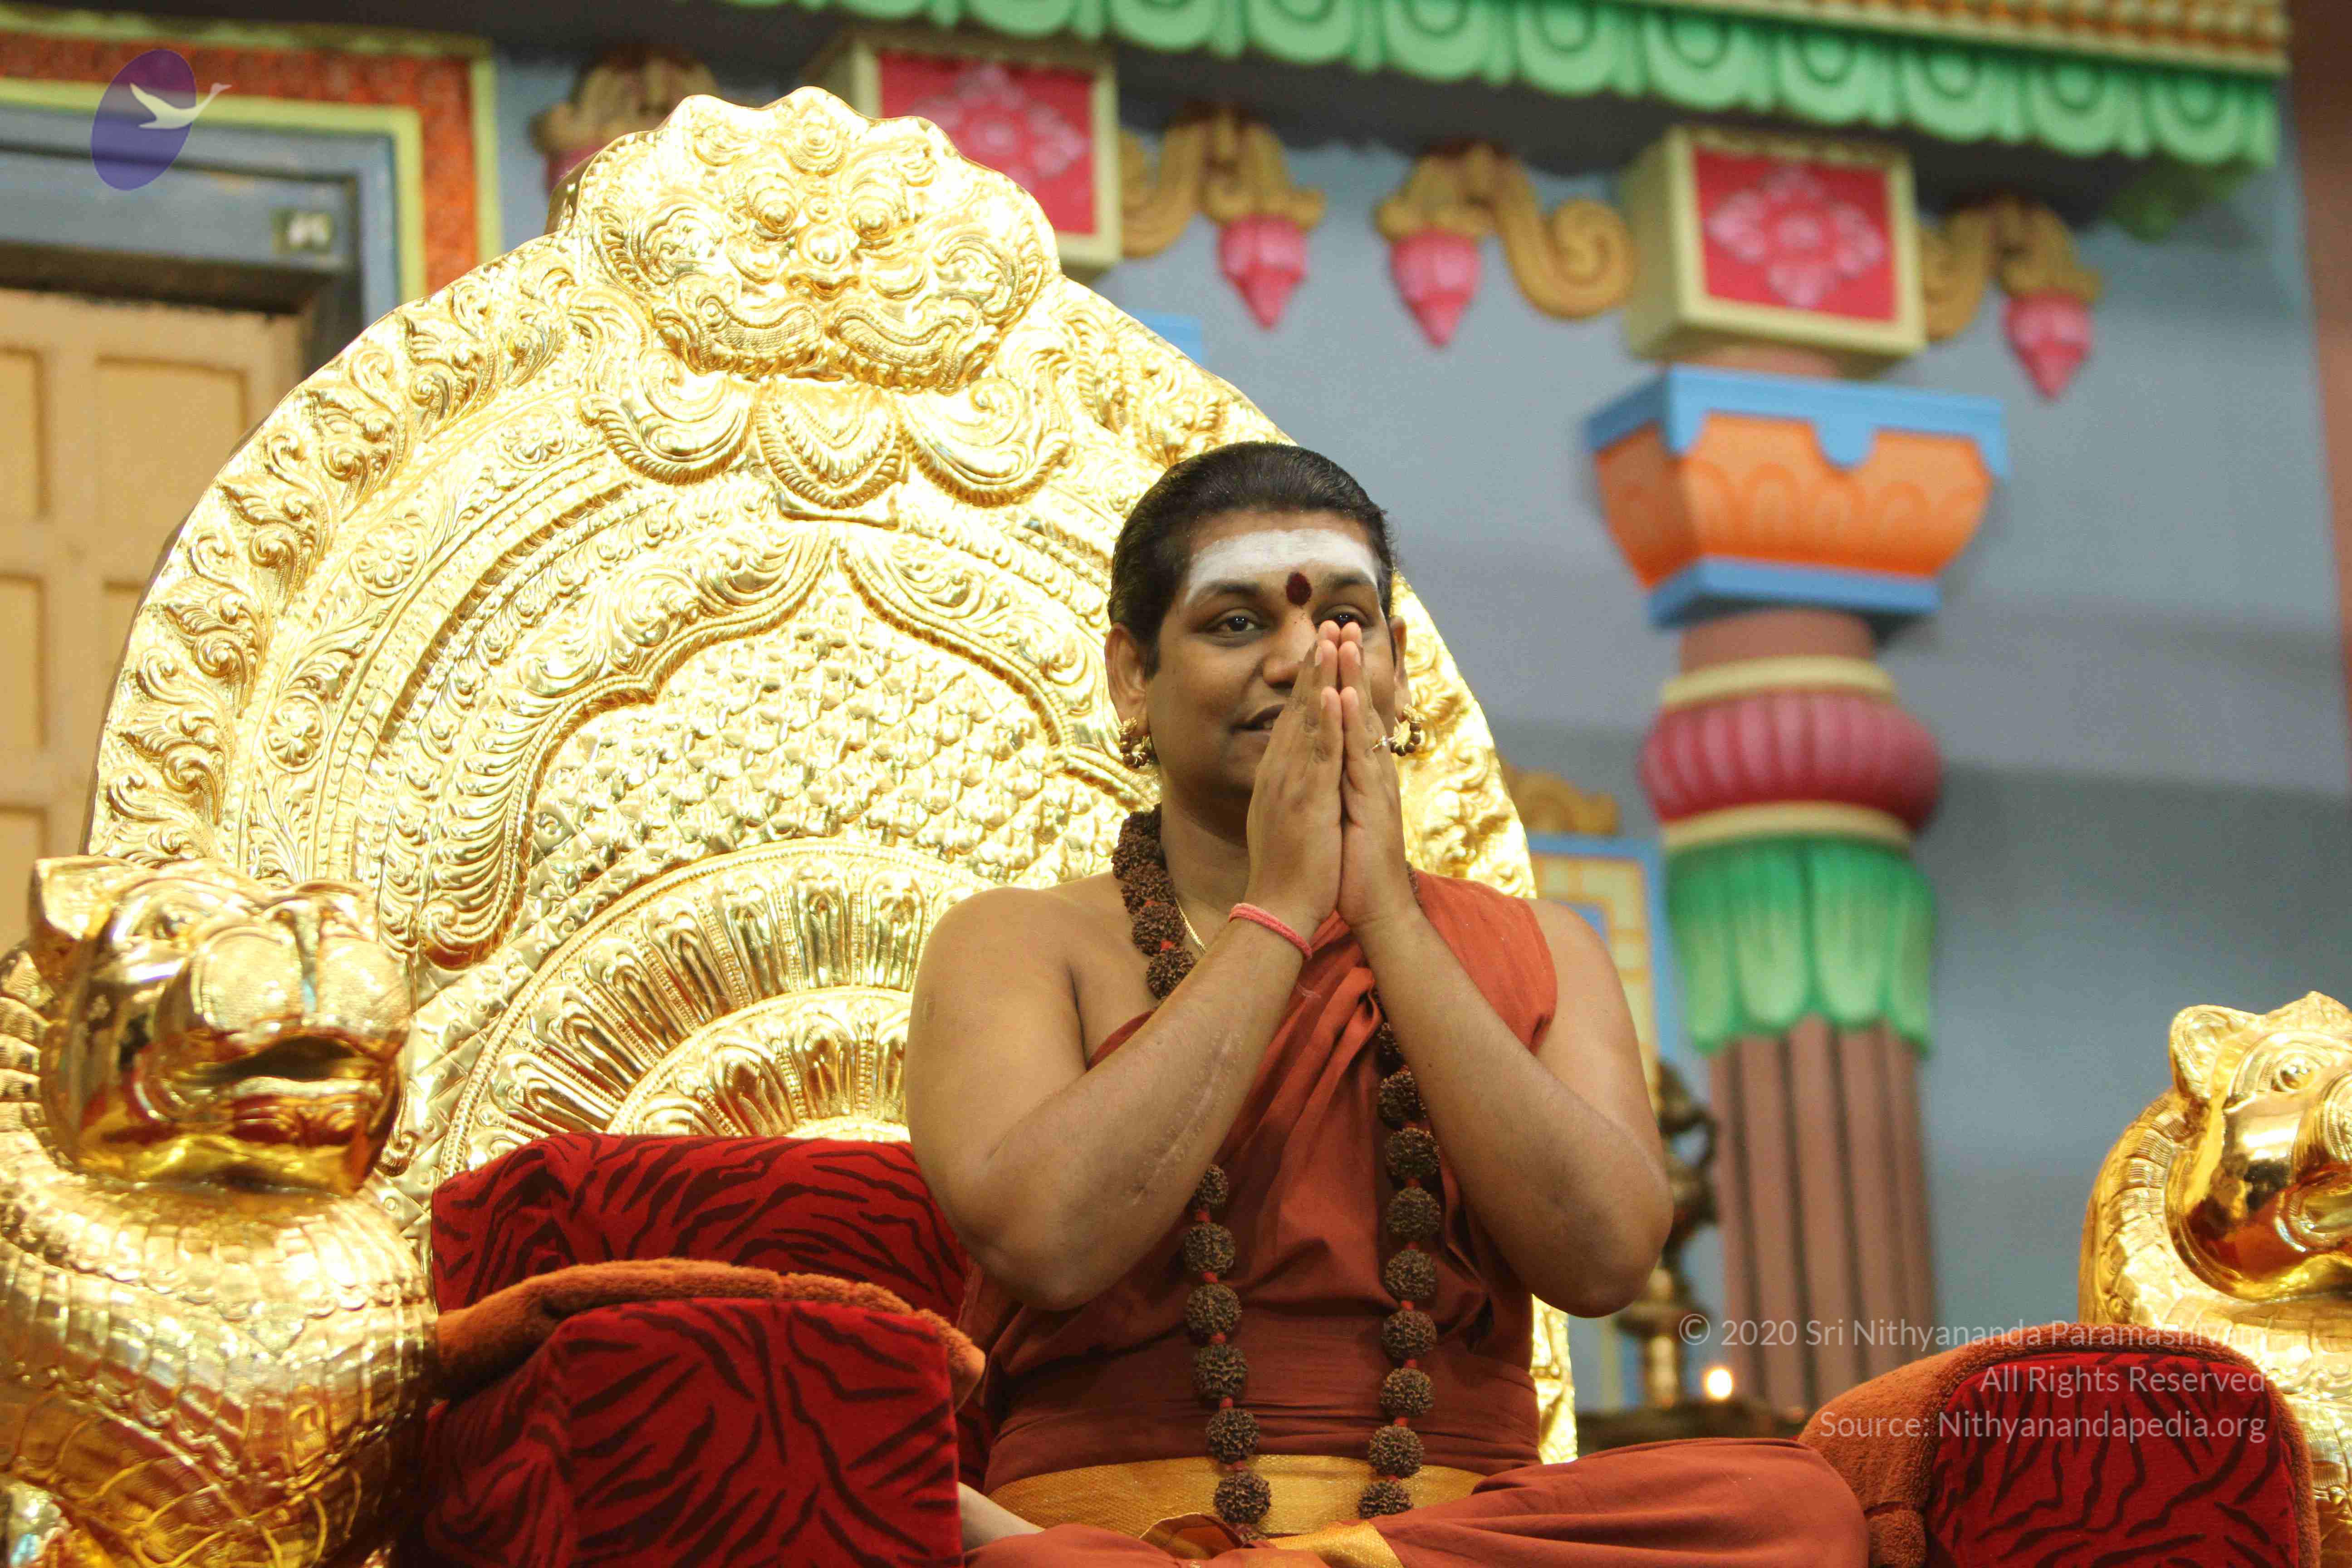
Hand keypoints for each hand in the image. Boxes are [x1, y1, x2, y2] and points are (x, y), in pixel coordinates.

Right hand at [1242, 624, 1344, 937]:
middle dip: (1315, 663)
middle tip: (1328, 622)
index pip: (1294, 716)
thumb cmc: (1289, 868)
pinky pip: (1316, 753)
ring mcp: (1291, 782)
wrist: (1279, 907)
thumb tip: (1295, 768)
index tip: (1321, 645)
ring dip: (1320, 677)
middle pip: (1298, 706)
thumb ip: (1291, 787)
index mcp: (1279, 774)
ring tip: (1330, 638)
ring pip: (1306, 719)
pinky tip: (1329, 692)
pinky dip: (1323, 721)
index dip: (1308, 678)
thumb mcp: (1288, 816)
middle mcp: (1281, 770)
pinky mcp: (1306, 800)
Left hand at [1335, 625, 1418, 937]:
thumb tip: (1329, 758)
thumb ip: (1341, 781)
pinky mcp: (1371, 802)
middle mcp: (1373, 769)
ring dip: (1355, 679)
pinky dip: (1352, 724)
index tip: (1342, 639)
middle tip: (1347, 619)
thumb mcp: (1344, 810)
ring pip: (1364, 720)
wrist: (1375, 907)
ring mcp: (1375, 783)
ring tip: (1347, 639)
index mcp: (1363, 770)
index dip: (1351, 676)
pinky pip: (1359, 755)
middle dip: (1356, 663)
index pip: (1357, 713)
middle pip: (1366, 705)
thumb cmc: (1356, 862)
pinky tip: (1345, 695)